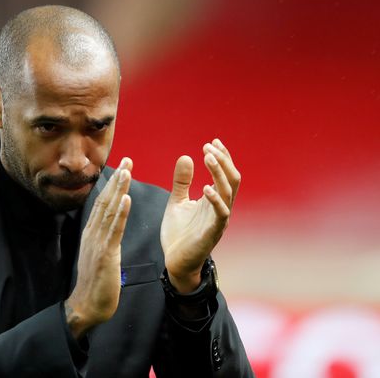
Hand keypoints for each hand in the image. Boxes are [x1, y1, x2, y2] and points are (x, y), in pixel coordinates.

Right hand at [66, 157, 132, 338]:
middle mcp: (93, 233)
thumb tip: (110, 225)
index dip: (112, 184)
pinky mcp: (105, 254)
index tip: (122, 167)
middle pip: (105, 201)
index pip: (103, 203)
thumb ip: (104, 237)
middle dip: (117, 179)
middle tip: (126, 159)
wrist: (87, 305)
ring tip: (127, 170)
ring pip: (110, 211)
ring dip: (119, 189)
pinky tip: (126, 198)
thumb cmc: (96, 282)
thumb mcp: (99, 254)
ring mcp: (98, 242)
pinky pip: (114, 230)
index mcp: (92, 232)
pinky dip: (120, 213)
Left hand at [160, 139, 240, 292]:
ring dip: (218, 173)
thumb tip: (186, 157)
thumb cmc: (178, 235)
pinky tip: (205, 188)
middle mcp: (220, 209)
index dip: (222, 158)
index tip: (212, 142)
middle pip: (232, 180)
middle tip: (209, 147)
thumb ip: (182, 182)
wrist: (175, 263)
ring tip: (207, 157)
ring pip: (227, 193)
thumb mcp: (177, 202)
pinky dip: (215, 200)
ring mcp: (218, 221)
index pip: (225, 175)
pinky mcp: (211, 233)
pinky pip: (220, 214)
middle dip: (222, 161)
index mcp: (214, 201)